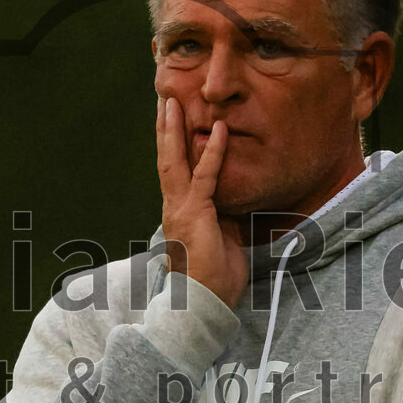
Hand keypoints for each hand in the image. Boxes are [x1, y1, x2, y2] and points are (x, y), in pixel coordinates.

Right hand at [156, 97, 248, 308]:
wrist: (204, 303)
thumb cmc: (215, 278)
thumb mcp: (223, 238)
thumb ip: (225, 216)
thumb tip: (237, 200)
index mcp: (179, 212)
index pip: (174, 171)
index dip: (172, 145)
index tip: (170, 121)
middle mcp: (174, 207)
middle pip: (166, 160)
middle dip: (165, 129)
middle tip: (164, 100)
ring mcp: (181, 209)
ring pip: (174, 162)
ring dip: (174, 131)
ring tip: (173, 103)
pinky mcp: (195, 215)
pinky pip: (205, 177)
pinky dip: (212, 152)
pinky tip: (219, 130)